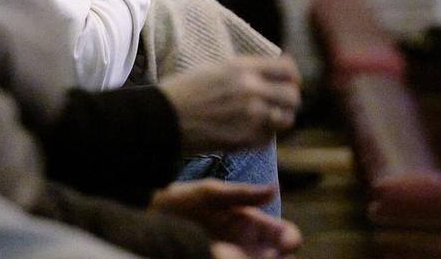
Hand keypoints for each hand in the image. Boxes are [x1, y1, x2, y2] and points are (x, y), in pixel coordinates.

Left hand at [153, 180, 302, 257]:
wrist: (150, 218)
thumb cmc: (181, 201)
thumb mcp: (211, 194)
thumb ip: (241, 194)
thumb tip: (274, 189)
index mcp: (249, 222)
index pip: (281, 234)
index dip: (288, 238)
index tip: (289, 242)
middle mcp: (246, 244)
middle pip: (276, 256)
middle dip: (280, 257)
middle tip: (272, 255)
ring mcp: (233, 255)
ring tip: (256, 256)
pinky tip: (234, 256)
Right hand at [159, 56, 300, 151]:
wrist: (163, 119)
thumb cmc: (183, 92)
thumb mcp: (213, 68)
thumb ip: (243, 71)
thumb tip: (267, 74)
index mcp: (241, 68)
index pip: (287, 69)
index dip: (291, 77)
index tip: (288, 82)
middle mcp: (250, 90)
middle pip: (293, 96)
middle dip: (288, 100)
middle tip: (279, 105)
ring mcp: (249, 117)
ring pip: (286, 119)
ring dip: (279, 120)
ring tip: (265, 120)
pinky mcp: (244, 140)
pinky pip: (270, 139)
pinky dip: (265, 137)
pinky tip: (250, 132)